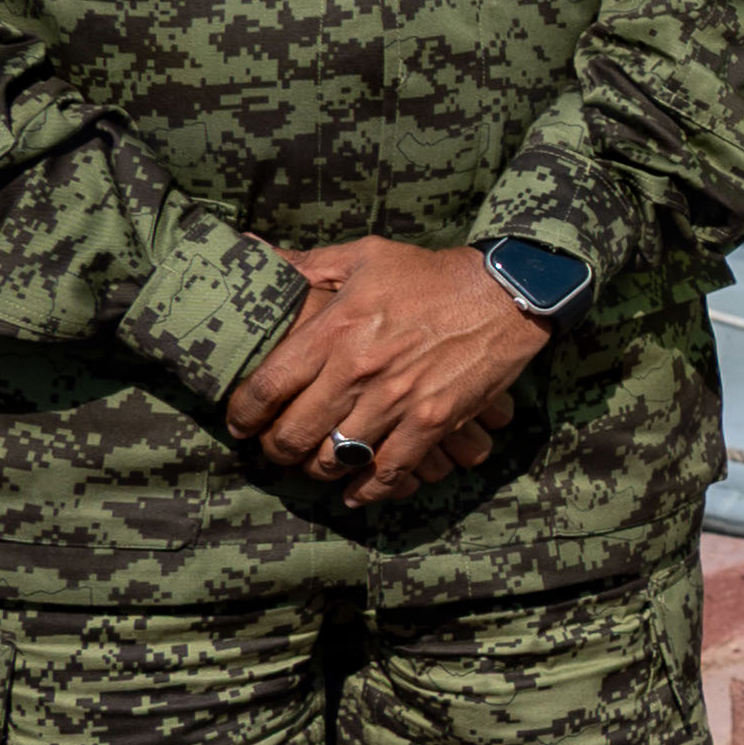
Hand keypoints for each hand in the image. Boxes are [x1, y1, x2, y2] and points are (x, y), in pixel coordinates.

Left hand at [222, 241, 541, 506]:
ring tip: (316, 465)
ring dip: (319, 469)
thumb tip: (252, 251)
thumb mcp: (364, 255)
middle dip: (277, 449)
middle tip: (276, 449)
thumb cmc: (430, 273)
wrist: (504, 291)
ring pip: (337, 458)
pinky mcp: (432, 420)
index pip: (268, 385)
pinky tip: (357, 493)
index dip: (244, 414)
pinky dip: (369, 490)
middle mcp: (358, 370)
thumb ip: (306, 263)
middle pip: (295, 433)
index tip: (239, 424)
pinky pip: (390, 470)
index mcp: (335, 329)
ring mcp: (397, 400)